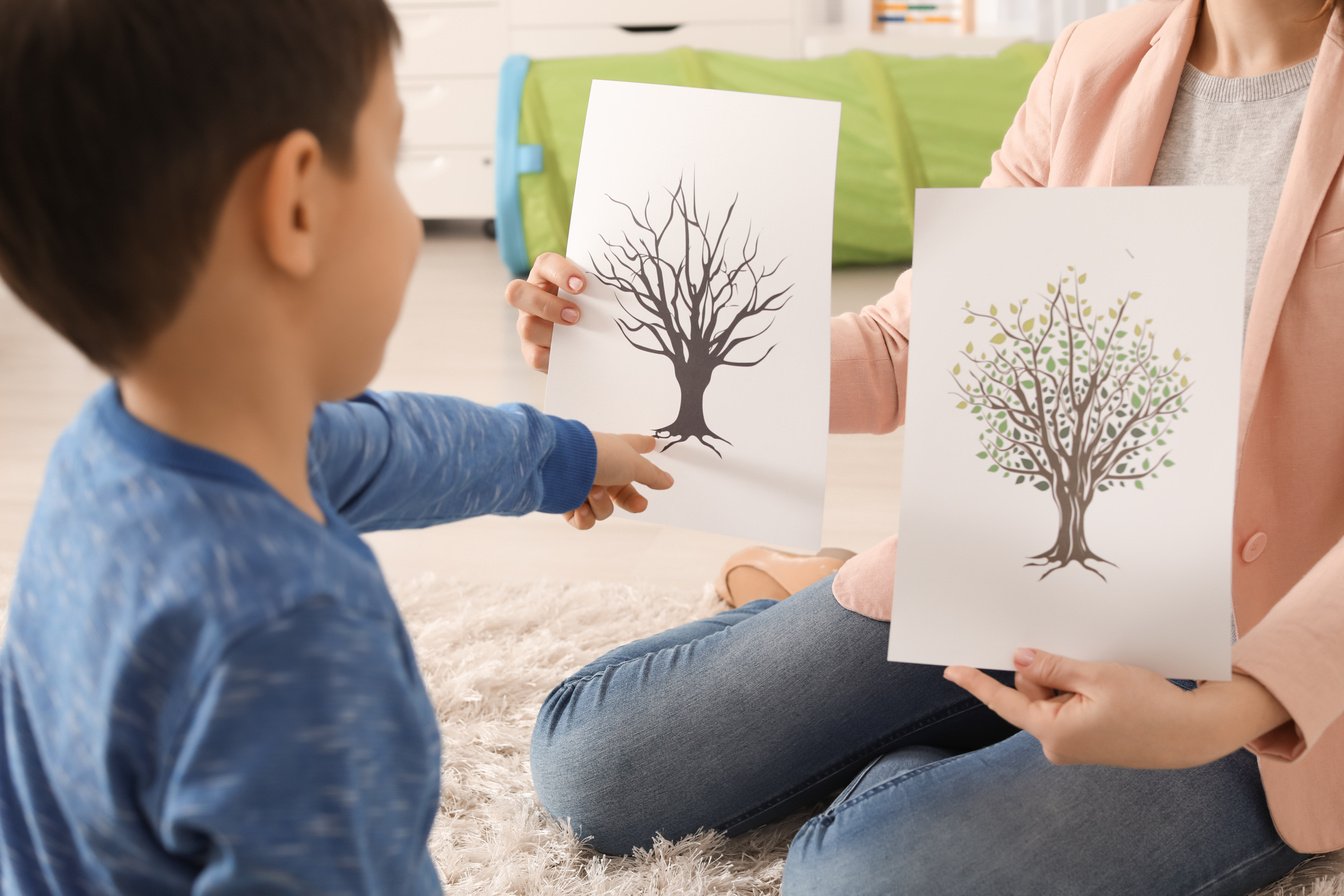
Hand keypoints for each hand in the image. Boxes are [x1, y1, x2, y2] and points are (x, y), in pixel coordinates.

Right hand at [505, 253, 586, 371]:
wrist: (588, 339)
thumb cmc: (590, 305)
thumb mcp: (591, 292)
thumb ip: (597, 286)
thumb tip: (623, 286)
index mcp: (545, 275)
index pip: (545, 264)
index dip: (560, 272)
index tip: (582, 285)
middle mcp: (529, 298)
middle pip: (516, 292)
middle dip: (547, 304)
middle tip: (575, 315)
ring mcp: (527, 325)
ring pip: (526, 326)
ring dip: (552, 331)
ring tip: (577, 334)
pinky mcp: (531, 351)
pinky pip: (535, 356)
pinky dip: (554, 356)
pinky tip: (573, 355)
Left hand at [565, 433, 673, 529]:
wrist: (561, 466)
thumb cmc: (598, 456)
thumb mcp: (634, 464)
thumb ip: (652, 475)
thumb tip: (668, 481)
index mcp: (616, 453)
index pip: (634, 447)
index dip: (644, 446)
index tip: (651, 444)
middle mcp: (600, 468)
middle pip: (621, 490)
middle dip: (629, 500)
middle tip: (639, 505)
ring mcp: (583, 485)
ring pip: (603, 509)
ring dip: (601, 504)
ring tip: (592, 492)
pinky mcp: (567, 502)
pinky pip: (584, 520)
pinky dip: (584, 516)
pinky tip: (579, 507)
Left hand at [944, 649, 1289, 768]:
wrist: (1193, 732)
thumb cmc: (1151, 704)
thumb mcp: (1097, 676)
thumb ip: (1052, 667)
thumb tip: (1017, 659)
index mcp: (1053, 731)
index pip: (1004, 702)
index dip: (977, 682)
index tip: (950, 668)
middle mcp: (1056, 744)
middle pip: (1029, 692)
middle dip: (1046, 671)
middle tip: (1082, 664)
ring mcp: (1070, 744)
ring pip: (1048, 696)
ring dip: (1066, 679)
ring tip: (1103, 678)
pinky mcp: (1085, 740)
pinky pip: (1066, 706)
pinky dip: (1076, 690)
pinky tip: (1104, 687)